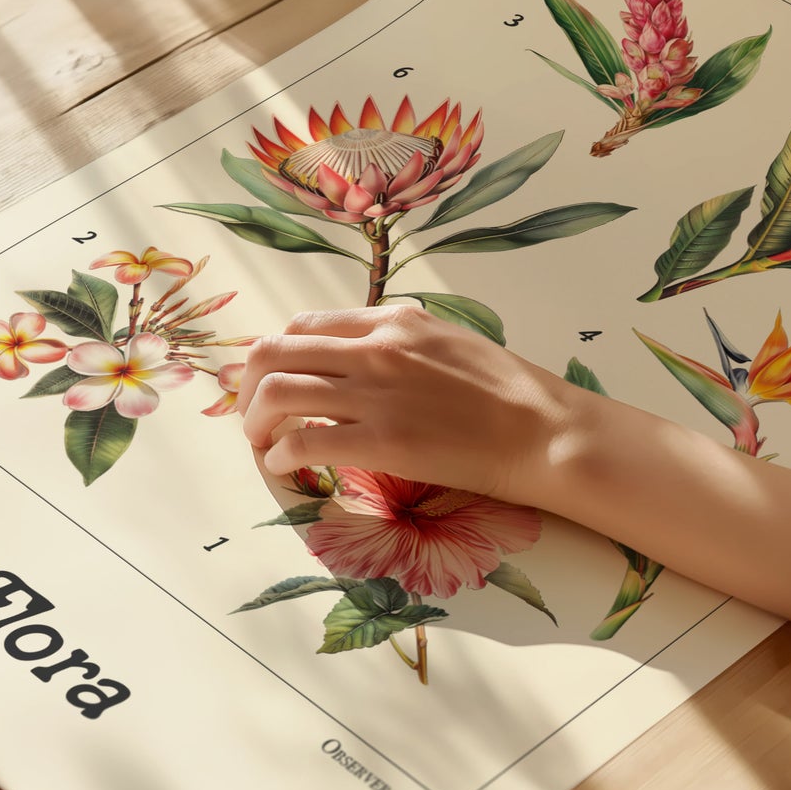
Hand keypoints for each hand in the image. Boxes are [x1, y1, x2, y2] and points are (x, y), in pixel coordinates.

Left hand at [237, 305, 584, 501]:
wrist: (543, 430)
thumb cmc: (507, 392)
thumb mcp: (449, 340)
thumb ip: (401, 340)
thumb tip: (364, 350)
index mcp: (391, 320)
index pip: (304, 326)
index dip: (276, 356)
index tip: (272, 383)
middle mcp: (374, 347)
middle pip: (274, 352)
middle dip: (248, 387)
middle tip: (252, 417)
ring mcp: (375, 393)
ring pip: (276, 392)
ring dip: (255, 422)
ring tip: (262, 446)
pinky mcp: (380, 440)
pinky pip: (302, 441)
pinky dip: (279, 456)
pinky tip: (286, 469)